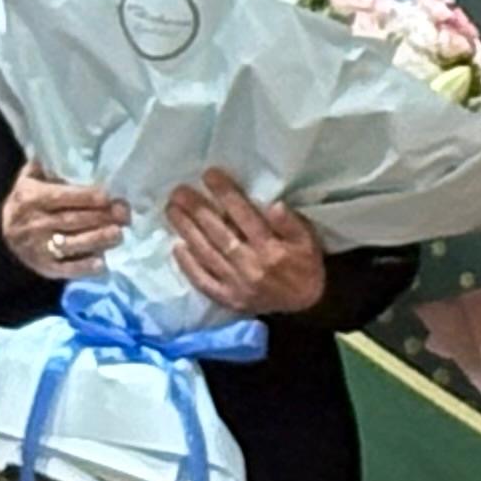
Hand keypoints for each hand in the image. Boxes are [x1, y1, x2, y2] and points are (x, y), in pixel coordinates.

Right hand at [0, 164, 125, 278]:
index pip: (63, 196)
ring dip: (98, 240)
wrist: (2, 236)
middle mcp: (35, 223)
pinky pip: (67, 269)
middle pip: (73, 220)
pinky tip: (102, 263)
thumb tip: (69, 150)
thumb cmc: (25, 202)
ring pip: (73, 243)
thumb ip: (46, 167)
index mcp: (32, 198)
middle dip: (102, 217)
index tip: (108, 196)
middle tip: (125, 215)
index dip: (87, 197)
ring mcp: (39, 248)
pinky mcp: (45, 267)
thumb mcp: (28, 179)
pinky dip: (85, 267)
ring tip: (118, 234)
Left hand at [164, 170, 328, 317]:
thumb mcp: (309, 240)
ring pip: (207, 254)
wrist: (308, 306)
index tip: (208, 175)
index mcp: (271, 249)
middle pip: (219, 233)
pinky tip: (176, 247)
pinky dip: (189, 266)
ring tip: (172, 210)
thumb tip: (274, 205)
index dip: (226, 194)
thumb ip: (291, 223)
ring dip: (187, 231)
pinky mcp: (228, 299)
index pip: (244, 216)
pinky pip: (204, 282)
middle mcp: (251, 266)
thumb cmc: (305, 265)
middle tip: (178, 191)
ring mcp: (237, 285)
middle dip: (198, 210)